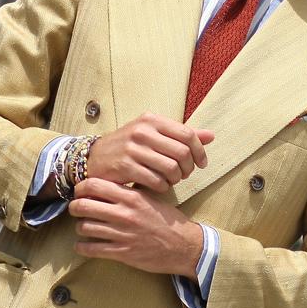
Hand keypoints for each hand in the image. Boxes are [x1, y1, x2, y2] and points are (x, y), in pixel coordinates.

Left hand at [70, 177, 203, 276]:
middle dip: (74, 207)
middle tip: (76, 209)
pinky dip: (82, 247)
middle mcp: (125, 213)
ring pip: (84, 227)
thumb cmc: (167, 221)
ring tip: (83, 227)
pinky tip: (83, 245)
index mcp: (132, 197)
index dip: (80, 188)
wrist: (184, 246)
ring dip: (80, 227)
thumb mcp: (151, 198)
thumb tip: (108, 183)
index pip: (94, 185)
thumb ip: (130, 190)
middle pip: (83, 205)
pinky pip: (92, 249)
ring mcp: (122, 234)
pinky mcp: (122, 253)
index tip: (80, 192)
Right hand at [86, 114, 214, 191]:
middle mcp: (142, 131)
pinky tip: (160, 185)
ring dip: (176, 179)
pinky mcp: (125, 167)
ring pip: (171, 168)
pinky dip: (163, 187)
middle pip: (182, 152)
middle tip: (185, 174)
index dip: (199, 151)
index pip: (187, 134)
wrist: (94, 158)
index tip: (201, 163)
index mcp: (151, 120)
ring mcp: (132, 149)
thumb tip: (211, 136)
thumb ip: (182, 134)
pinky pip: (156, 181)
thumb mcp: (154, 134)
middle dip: (189, 168)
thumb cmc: (130, 146)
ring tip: (172, 180)